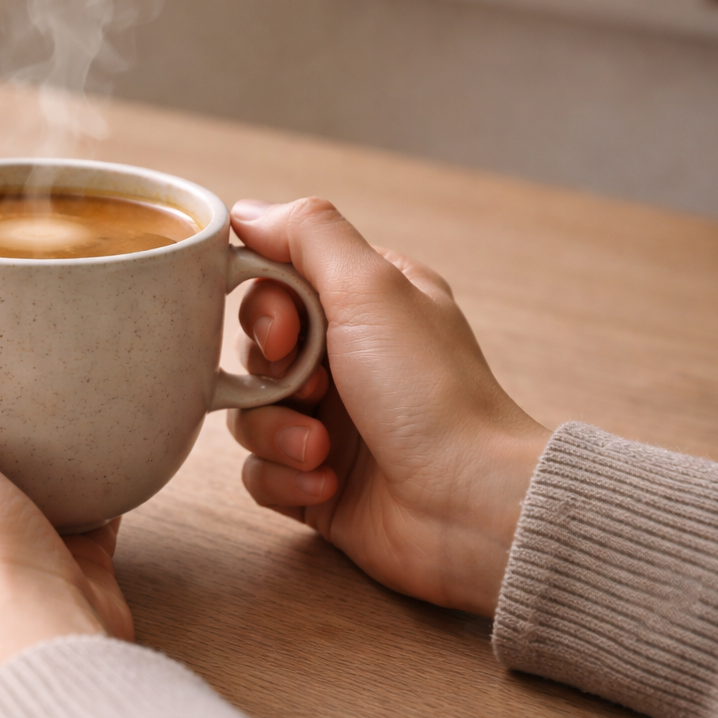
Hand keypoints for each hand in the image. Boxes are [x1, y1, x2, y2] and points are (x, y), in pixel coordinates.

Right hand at [225, 198, 549, 616]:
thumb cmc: (434, 396)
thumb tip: (246, 211)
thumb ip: (307, 236)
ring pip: (246, 415)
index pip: (275, 283)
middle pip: (252, 351)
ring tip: (321, 451)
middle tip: (309, 392)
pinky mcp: (315, 481)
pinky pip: (258, 471)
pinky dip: (284, 479)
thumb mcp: (371, 289)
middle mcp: (347, 359)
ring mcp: (329, 424)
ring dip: (276, 434)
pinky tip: (326, 485)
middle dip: (269, 378)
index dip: (264, 309)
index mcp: (366, 305)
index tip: (285, 334)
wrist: (472, 507)